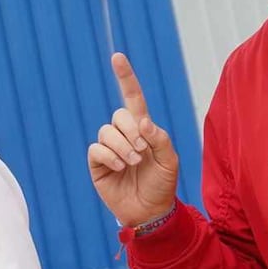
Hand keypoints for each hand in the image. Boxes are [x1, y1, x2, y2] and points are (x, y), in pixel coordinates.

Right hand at [87, 53, 179, 226]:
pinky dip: (110, 157)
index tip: (117, 57)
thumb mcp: (170, 160)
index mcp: (142, 128)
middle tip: (142, 151)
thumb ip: (160, 138)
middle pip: (119, 115)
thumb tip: (142, 121)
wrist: (151, 212)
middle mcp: (123, 134)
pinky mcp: (97, 163)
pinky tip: (119, 168)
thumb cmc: (163, 184)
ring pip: (107, 131)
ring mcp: (109, 148)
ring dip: (122, 147)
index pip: (132, 97)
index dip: (125, 77)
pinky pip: (97, 149)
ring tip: (133, 163)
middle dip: (131, 131)